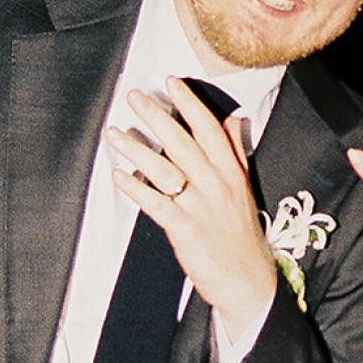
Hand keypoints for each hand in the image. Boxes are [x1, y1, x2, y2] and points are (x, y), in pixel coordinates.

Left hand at [109, 77, 277, 340]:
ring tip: (114, 132)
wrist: (248, 280)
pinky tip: (119, 175)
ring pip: (165, 170)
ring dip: (137, 149)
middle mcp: (216, 185)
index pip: (210, 129)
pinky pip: (156, 204)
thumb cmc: (241, 234)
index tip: (171, 82)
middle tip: (134, 97)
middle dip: (157, 117)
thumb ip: (236, 152)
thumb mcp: (245, 188)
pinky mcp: (185, 230)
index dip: (190, 104)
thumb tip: (233, 120)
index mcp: (231, 172)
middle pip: (183, 143)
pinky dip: (136, 188)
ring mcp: (200, 207)